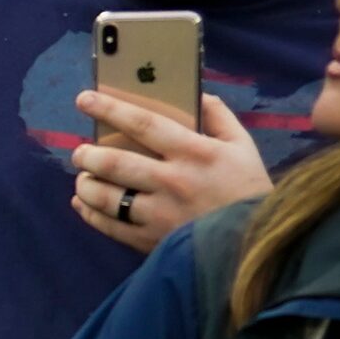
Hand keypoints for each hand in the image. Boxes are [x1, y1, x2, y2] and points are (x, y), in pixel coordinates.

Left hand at [69, 92, 269, 253]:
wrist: (259, 244)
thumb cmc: (248, 190)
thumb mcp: (242, 147)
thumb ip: (219, 117)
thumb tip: (197, 94)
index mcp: (195, 153)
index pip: (143, 124)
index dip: (109, 109)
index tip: (84, 100)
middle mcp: (173, 181)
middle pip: (115, 162)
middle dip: (88, 154)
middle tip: (80, 152)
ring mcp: (160, 214)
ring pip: (106, 196)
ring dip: (85, 184)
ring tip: (83, 177)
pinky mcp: (152, 240)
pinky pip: (110, 226)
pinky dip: (89, 213)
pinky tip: (83, 203)